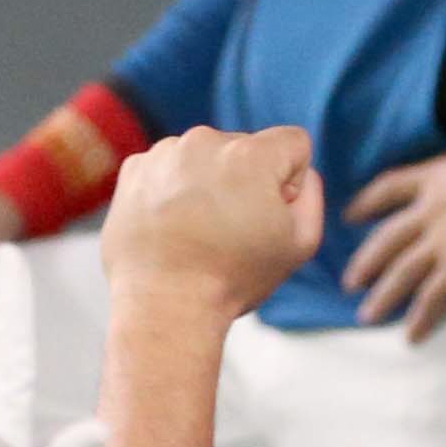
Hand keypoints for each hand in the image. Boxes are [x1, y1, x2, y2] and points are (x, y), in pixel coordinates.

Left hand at [100, 127, 325, 320]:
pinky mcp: (134, 170)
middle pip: (244, 149)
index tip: (268, 214)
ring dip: (205, 183)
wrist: (163, 305)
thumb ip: (311, 195)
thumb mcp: (299, 244)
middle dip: (244, 180)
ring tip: (196, 231)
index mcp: (251, 155)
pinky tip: (170, 226)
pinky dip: (170, 190)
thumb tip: (298, 174)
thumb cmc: (232, 279)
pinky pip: (167, 168)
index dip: (290, 181)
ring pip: (203, 157)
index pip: (292, 143)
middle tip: (228, 230)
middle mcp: (205, 141)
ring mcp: (164, 154)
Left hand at [343, 124, 445, 340]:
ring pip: (400, 272)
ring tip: (367, 315)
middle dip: (365, 262)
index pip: (388, 188)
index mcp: (433, 177)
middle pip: (385, 240)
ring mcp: (442, 239)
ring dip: (382, 297)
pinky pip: (434, 296)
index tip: (350, 215)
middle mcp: (428, 210)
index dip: (366, 203)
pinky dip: (421, 318)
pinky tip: (411, 336)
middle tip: (349, 282)